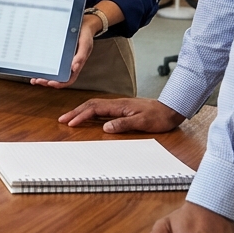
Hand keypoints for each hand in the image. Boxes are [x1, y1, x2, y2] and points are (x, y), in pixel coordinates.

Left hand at [30, 14, 99, 88]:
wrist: (83, 25)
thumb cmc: (85, 36)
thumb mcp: (85, 45)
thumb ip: (81, 57)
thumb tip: (74, 68)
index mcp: (76, 65)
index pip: (68, 79)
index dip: (59, 83)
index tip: (50, 83)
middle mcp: (68, 65)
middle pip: (57, 78)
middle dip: (47, 82)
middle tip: (37, 81)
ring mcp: (61, 60)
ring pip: (52, 73)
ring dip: (43, 77)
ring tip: (34, 79)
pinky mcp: (56, 54)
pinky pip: (49, 63)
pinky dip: (42, 67)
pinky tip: (34, 69)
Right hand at [58, 97, 184, 132]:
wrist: (171, 109)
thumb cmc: (159, 117)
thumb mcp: (142, 123)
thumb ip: (123, 124)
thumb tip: (105, 128)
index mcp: (119, 106)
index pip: (95, 109)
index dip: (81, 115)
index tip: (71, 123)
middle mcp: (117, 104)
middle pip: (91, 105)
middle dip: (75, 112)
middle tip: (62, 119)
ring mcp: (119, 106)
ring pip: (95, 106)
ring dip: (81, 111)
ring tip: (70, 118)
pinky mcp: (122, 109)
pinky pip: (101, 109)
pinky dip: (90, 112)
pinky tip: (88, 117)